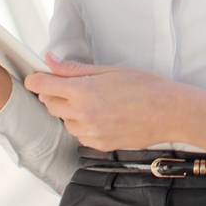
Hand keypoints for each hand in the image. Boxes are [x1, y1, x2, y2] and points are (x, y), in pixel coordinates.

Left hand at [25, 54, 179, 150]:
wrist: (169, 113)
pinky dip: (84, 125)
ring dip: (70, 111)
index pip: (41, 86)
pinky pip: (80, 134)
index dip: (36, 79)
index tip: (38, 76)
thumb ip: (74, 69)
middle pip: (49, 104)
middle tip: (73, 85)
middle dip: (54, 93)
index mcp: (83, 92)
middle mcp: (82, 115)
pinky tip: (103, 116)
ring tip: (95, 101)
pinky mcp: (98, 145)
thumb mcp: (109, 70)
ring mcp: (89, 133)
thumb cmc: (145, 87)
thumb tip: (50, 60)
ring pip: (64, 121)